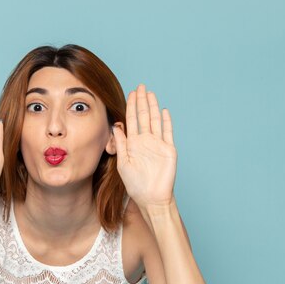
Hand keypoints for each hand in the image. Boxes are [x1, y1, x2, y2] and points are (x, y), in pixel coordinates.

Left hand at [112, 83, 176, 207]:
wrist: (151, 197)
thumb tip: (115, 126)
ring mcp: (158, 144)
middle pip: (144, 116)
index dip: (131, 106)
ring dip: (153, 107)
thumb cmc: (135, 184)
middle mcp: (146, 141)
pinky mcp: (169, 149)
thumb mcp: (123, 163)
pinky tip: (164, 111)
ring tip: (150, 93)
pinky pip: (167, 132)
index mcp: (133, 143)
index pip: (132, 120)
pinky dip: (166, 121)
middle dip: (141, 101)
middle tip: (140, 86)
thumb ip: (121, 144)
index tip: (130, 93)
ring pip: (155, 121)